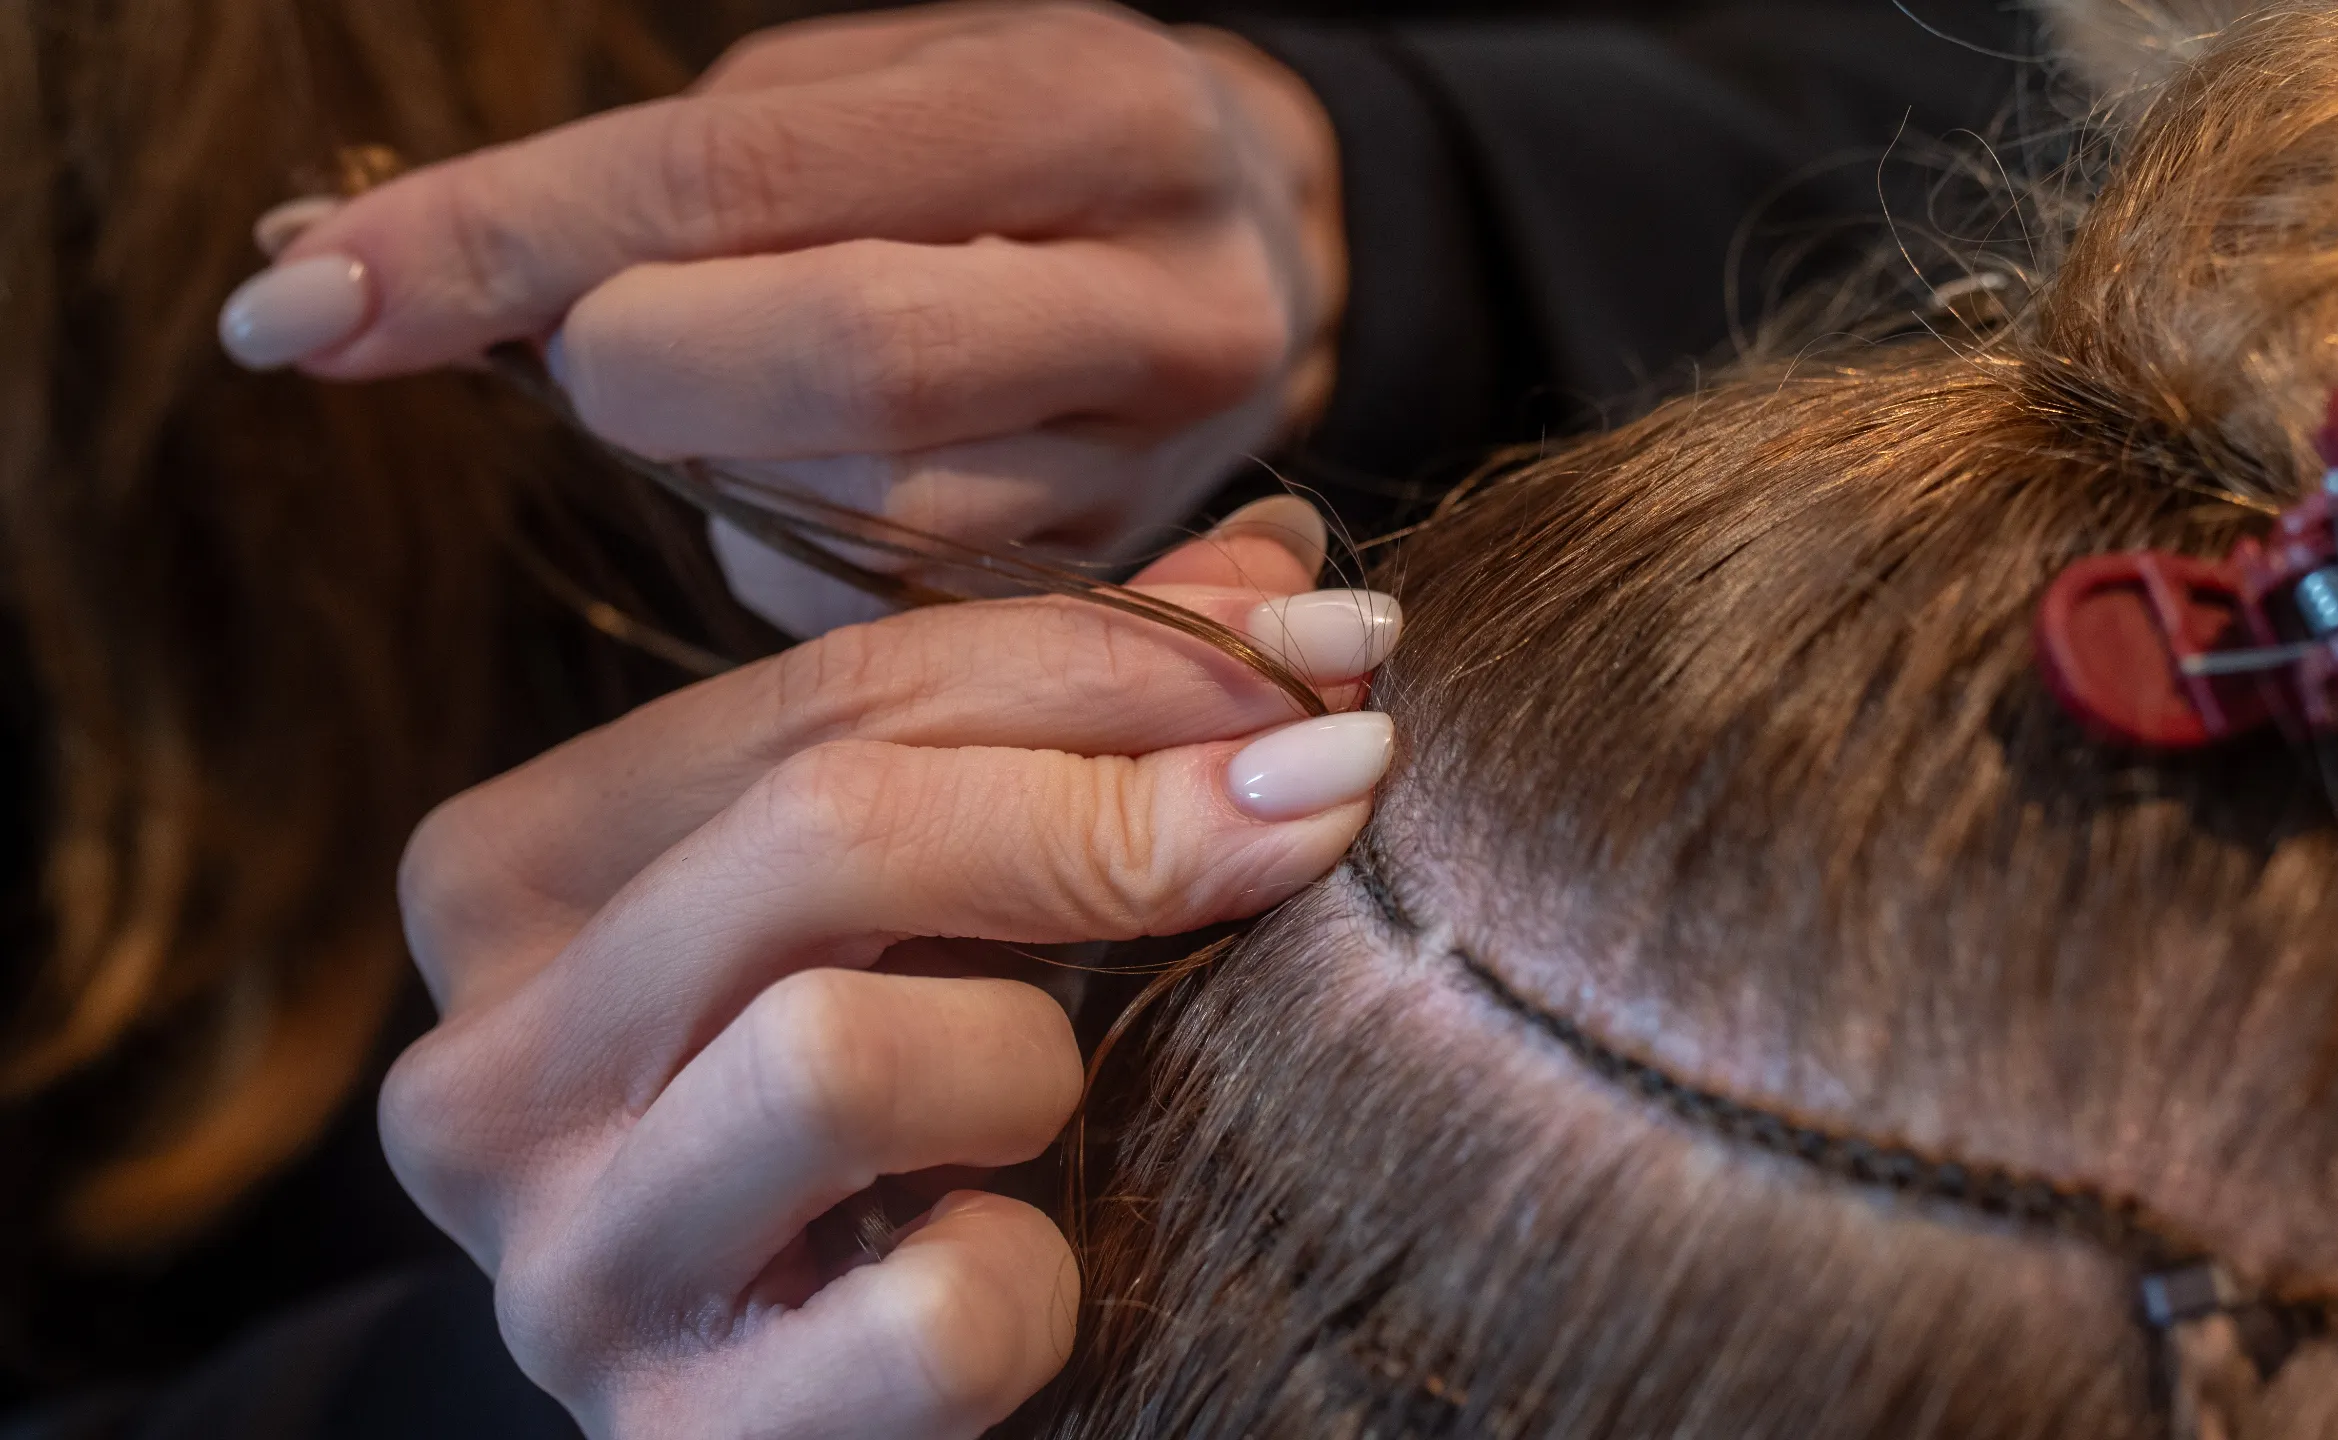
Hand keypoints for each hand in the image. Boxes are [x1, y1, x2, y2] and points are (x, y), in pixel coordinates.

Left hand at [221, 2, 1345, 633]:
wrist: (1260, 266)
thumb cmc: (1018, 150)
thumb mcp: (873, 88)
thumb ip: (663, 171)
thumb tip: (343, 263)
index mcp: (1090, 109)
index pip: (748, 174)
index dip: (510, 237)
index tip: (303, 297)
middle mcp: (1159, 297)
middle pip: (837, 358)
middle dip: (634, 363)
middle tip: (596, 342)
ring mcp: (1157, 468)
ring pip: (855, 506)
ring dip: (717, 456)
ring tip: (755, 382)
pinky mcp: (1116, 589)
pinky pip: (876, 591)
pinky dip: (782, 529)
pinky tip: (834, 464)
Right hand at [379, 506, 1399, 1437]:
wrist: (819, 1421)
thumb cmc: (888, 1126)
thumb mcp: (933, 902)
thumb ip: (1060, 726)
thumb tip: (1274, 566)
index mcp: (522, 879)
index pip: (826, 698)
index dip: (1104, 653)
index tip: (1320, 647)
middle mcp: (486, 1063)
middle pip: (826, 831)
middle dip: (1112, 804)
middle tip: (1321, 796)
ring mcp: (564, 1265)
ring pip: (838, 1056)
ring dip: (1025, 1065)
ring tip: (1050, 1111)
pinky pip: (935, 1314)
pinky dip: (1034, 1289)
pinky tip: (1025, 1279)